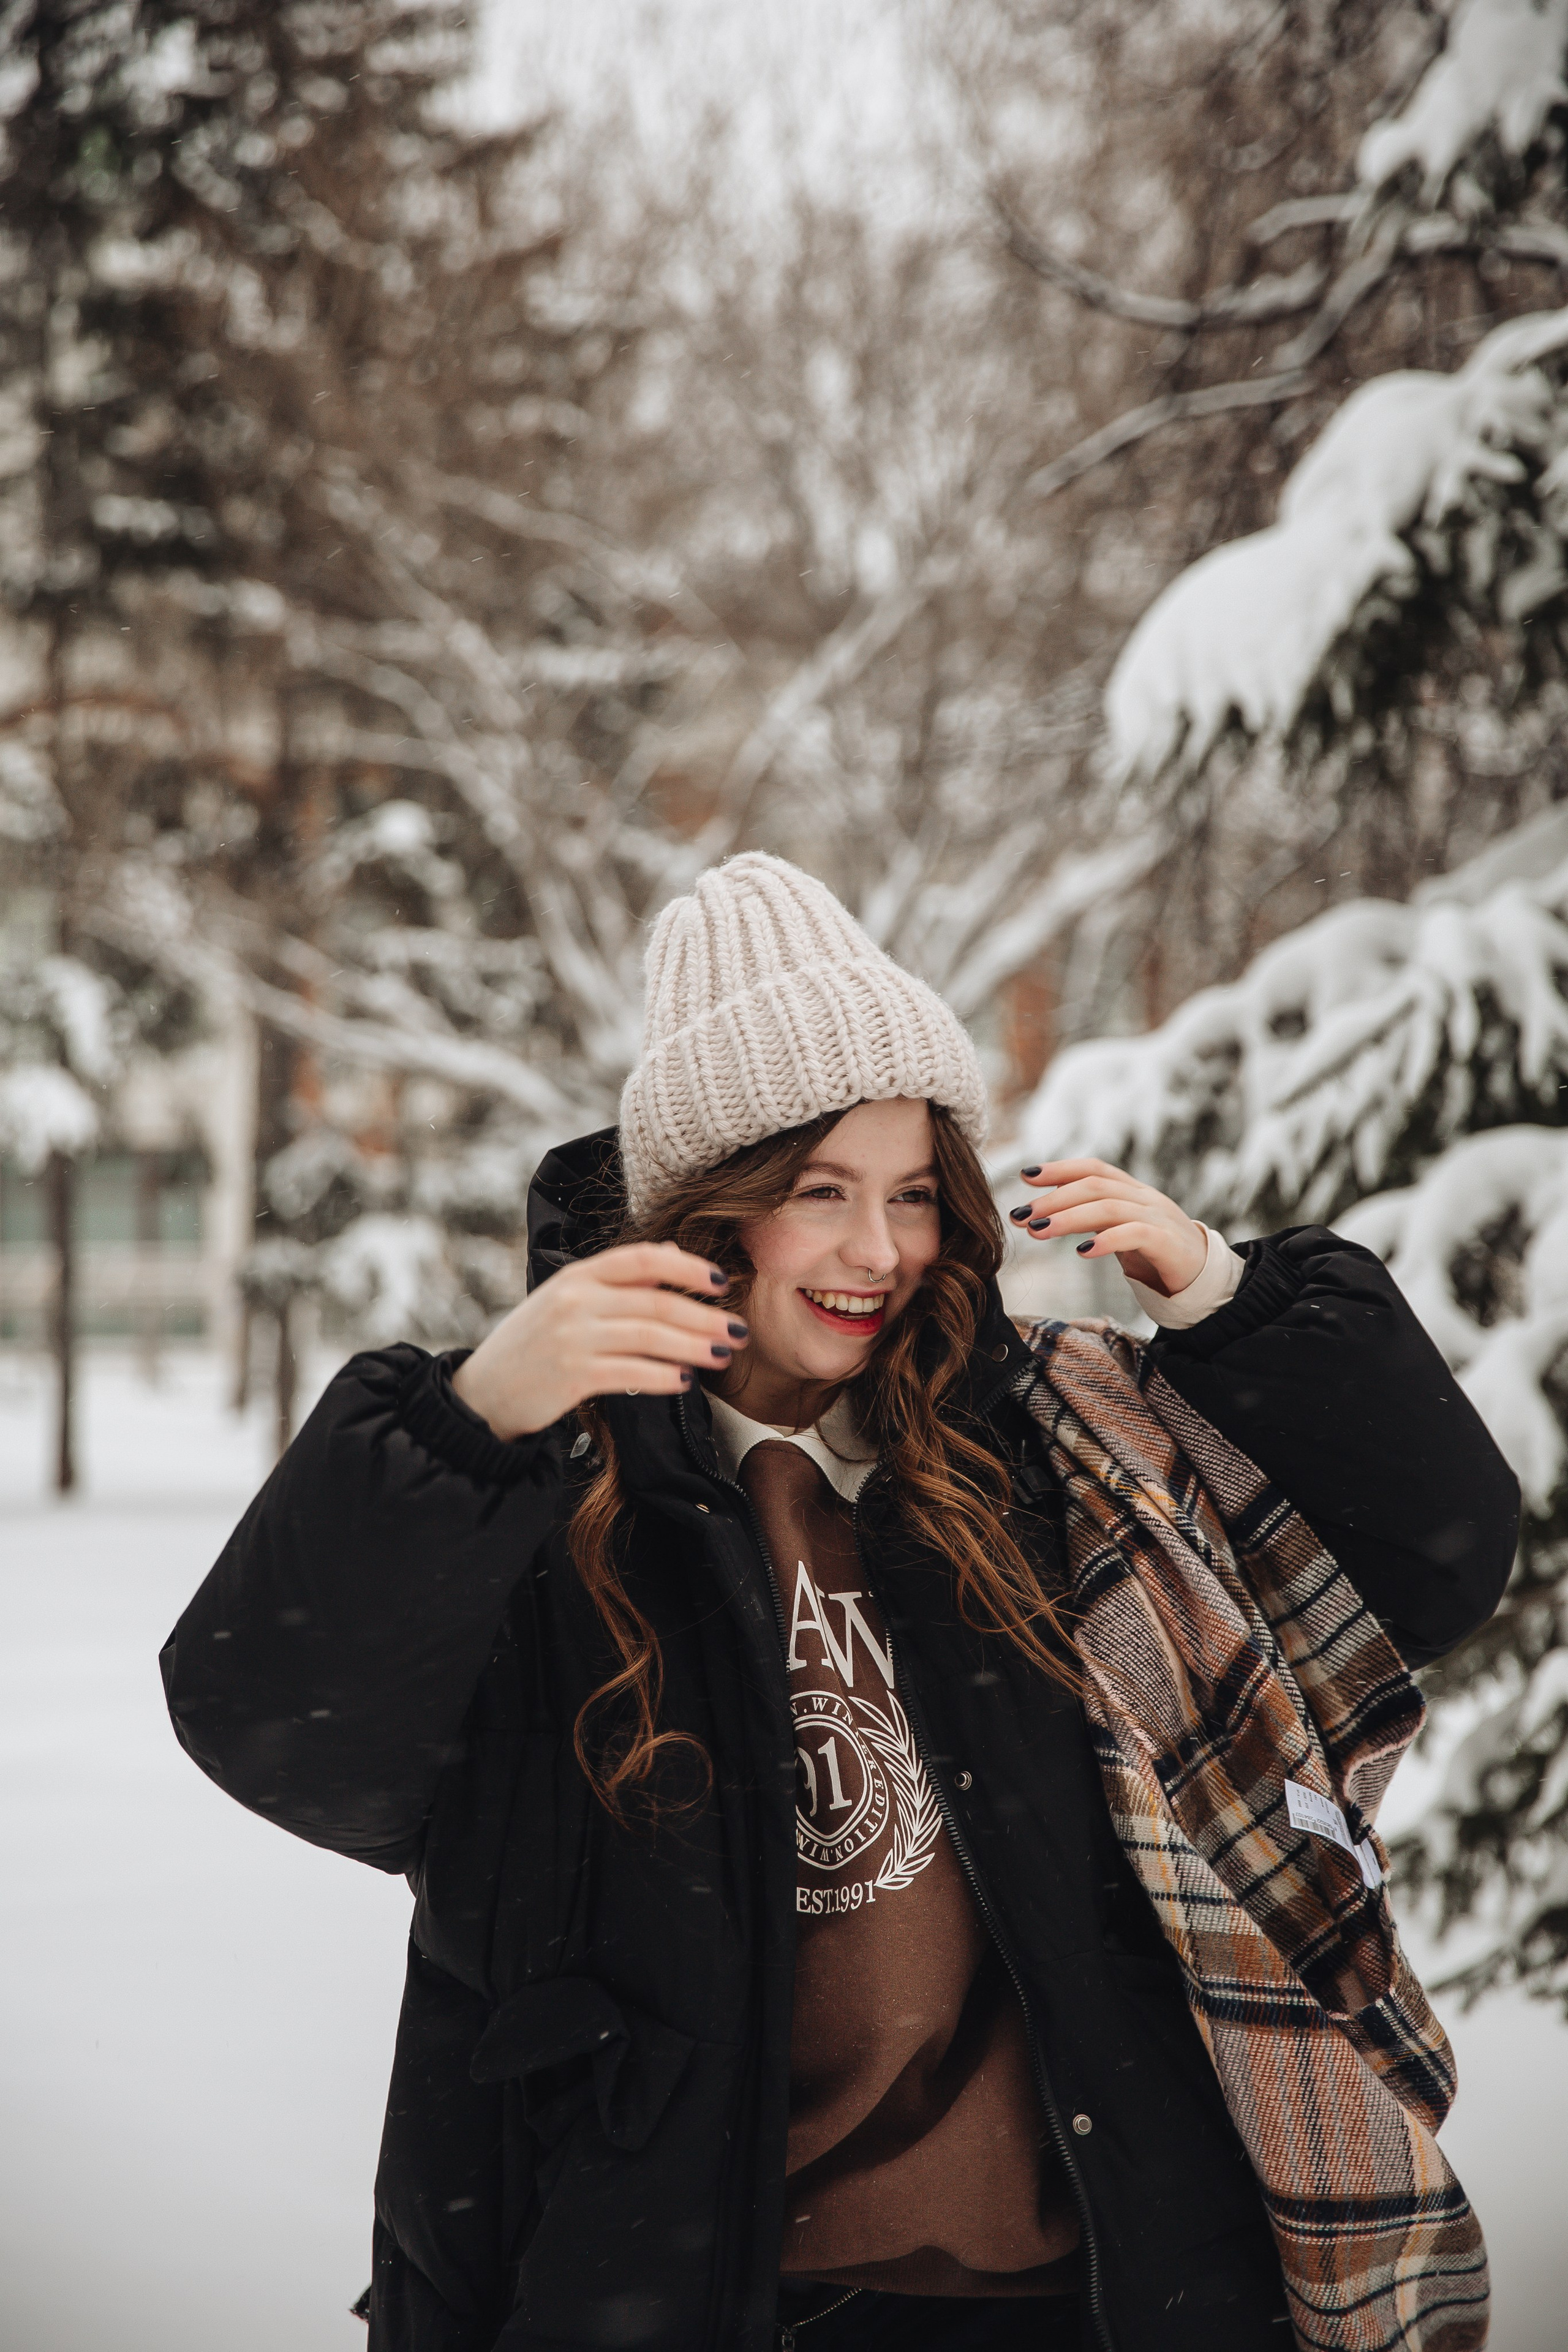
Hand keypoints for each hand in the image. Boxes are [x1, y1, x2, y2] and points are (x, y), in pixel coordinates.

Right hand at [451, 1243, 748, 1438]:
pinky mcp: (571, 1375)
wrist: (482, 1393)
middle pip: (655, 1301)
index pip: (642, 1258)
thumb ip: (614, 1282)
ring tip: (722, 1355)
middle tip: (738, 1330)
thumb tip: (673, 1258)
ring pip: (649, 1336)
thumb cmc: (532, 1346)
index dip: (686, 1266)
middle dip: (704, 1315)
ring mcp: (571, 1337)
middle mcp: (574, 1299)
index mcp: (576, 1275)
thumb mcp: (564, 1300)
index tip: (719, 1281)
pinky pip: (630, 1372)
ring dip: (694, 1345)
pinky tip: (685, 1380)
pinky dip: (663, 1376)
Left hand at [1009, 1158, 1205, 1298]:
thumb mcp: (1120, 1230)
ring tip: (1037, 1232)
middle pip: (1095, 1186)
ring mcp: (1158, 1217)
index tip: (1025, 1176)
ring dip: (1068, 1218)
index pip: (1094, 1168)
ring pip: (1109, 1208)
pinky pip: (1135, 1234)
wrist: (1203, 1277)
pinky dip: (1106, 1240)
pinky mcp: (1168, 1243)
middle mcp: (1144, 1198)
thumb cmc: (1155, 1253)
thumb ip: (1092, 1218)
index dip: (1060, 1168)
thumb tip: (1046, 1213)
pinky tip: (1082, 1251)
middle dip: (1053, 1199)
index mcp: (1132, 1191)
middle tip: (1021, 1215)